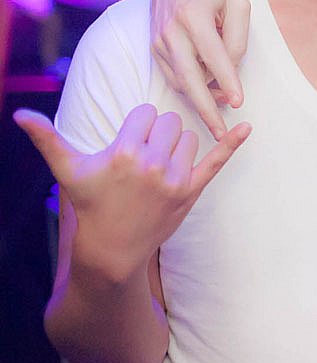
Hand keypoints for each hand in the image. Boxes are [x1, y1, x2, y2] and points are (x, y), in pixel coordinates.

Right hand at [14, 105, 250, 281]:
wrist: (111, 249)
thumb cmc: (90, 204)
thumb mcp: (68, 170)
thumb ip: (47, 138)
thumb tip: (19, 113)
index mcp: (124, 151)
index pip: (145, 113)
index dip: (136, 127)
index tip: (126, 146)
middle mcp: (152, 163)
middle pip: (170, 121)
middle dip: (157, 135)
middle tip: (141, 160)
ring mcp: (174, 178)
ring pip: (189, 136)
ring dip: (176, 147)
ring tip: (155, 170)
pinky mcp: (192, 191)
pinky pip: (217, 160)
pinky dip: (233, 143)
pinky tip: (248, 127)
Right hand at [151, 0, 250, 138]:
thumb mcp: (239, 3)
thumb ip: (238, 38)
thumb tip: (229, 72)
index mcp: (194, 15)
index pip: (214, 55)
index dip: (228, 81)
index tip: (239, 102)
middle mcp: (171, 30)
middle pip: (189, 78)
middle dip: (205, 109)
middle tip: (222, 133)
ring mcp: (158, 39)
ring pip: (180, 80)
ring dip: (200, 98)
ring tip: (224, 109)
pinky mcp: (153, 46)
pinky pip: (172, 75)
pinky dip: (189, 87)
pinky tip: (208, 93)